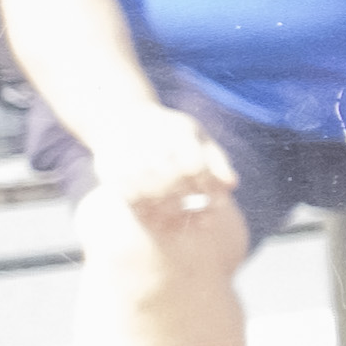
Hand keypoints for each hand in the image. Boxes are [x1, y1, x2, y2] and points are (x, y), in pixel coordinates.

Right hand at [90, 102, 234, 236]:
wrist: (120, 118)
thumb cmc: (170, 131)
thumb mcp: (197, 136)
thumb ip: (217, 160)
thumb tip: (232, 186)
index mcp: (176, 134)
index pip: (195, 167)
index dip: (209, 188)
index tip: (219, 203)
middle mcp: (151, 146)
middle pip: (174, 184)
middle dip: (192, 205)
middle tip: (205, 222)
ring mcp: (129, 161)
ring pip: (152, 197)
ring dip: (172, 216)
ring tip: (185, 227)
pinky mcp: (112, 174)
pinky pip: (132, 201)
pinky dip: (148, 217)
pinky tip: (162, 225)